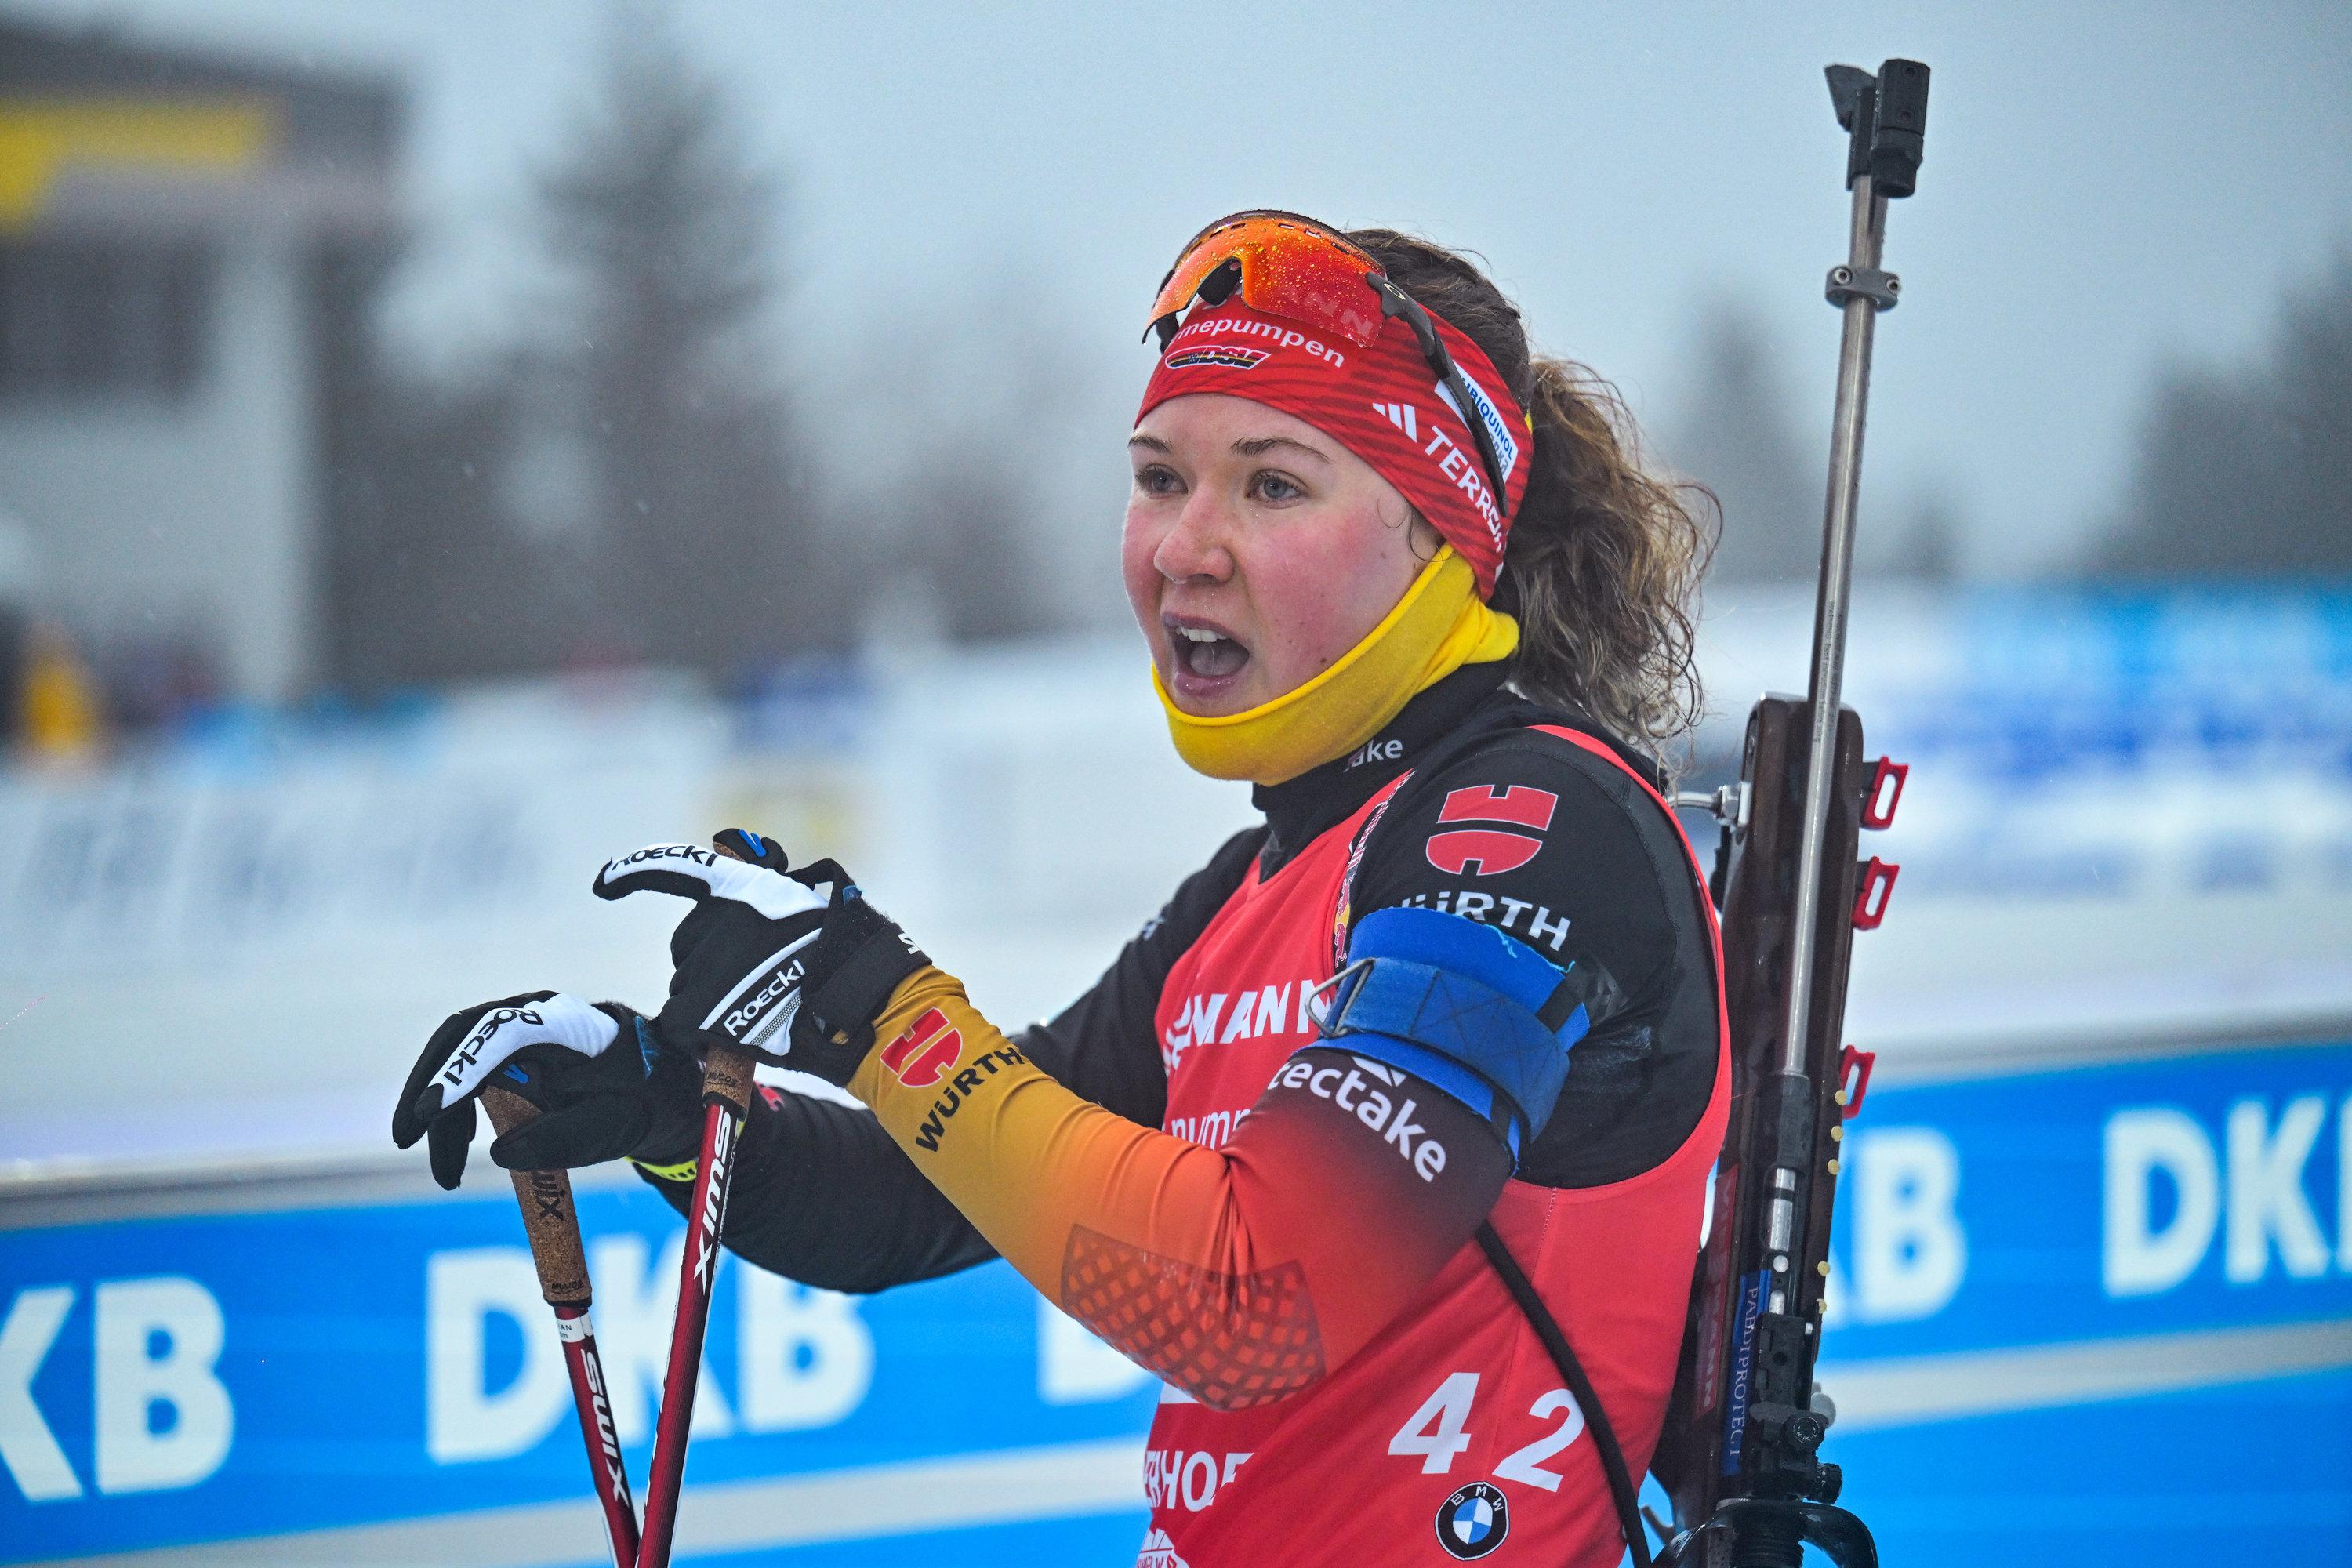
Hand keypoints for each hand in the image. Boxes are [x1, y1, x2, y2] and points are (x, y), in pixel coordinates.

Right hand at [391, 992, 703, 1188]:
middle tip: (406, 1138)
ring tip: (445, 1177)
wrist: (663, 1089)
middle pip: (461, 1039)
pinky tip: (454, 1161)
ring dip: (441, 1120)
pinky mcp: (509, 1063)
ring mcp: (517, 1036)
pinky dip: (456, 1124)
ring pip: (459, 1066)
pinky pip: (470, 1087)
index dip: (462, 1068)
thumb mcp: (617, 1122)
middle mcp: (530, 1016)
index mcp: (562, 1020)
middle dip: (428, 1087)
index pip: (501, 1031)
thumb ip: (567, 1136)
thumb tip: (501, 1154)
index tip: (433, 1110)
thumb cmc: (645, 1097)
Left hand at [593, 829, 927, 1083]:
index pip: (676, 867)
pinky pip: (681, 1024)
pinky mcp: (696, 1008)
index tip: (603, 882)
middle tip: (756, 985)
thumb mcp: (806, 905)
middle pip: (688, 946)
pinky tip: (734, 1038)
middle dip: (710, 966)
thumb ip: (763, 898)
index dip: (635, 871)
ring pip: (687, 988)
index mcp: (744, 886)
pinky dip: (701, 1035)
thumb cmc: (845, 960)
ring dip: (711, 1002)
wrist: (858, 1003)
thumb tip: (730, 879)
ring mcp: (704, 963)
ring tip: (760, 1011)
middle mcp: (716, 919)